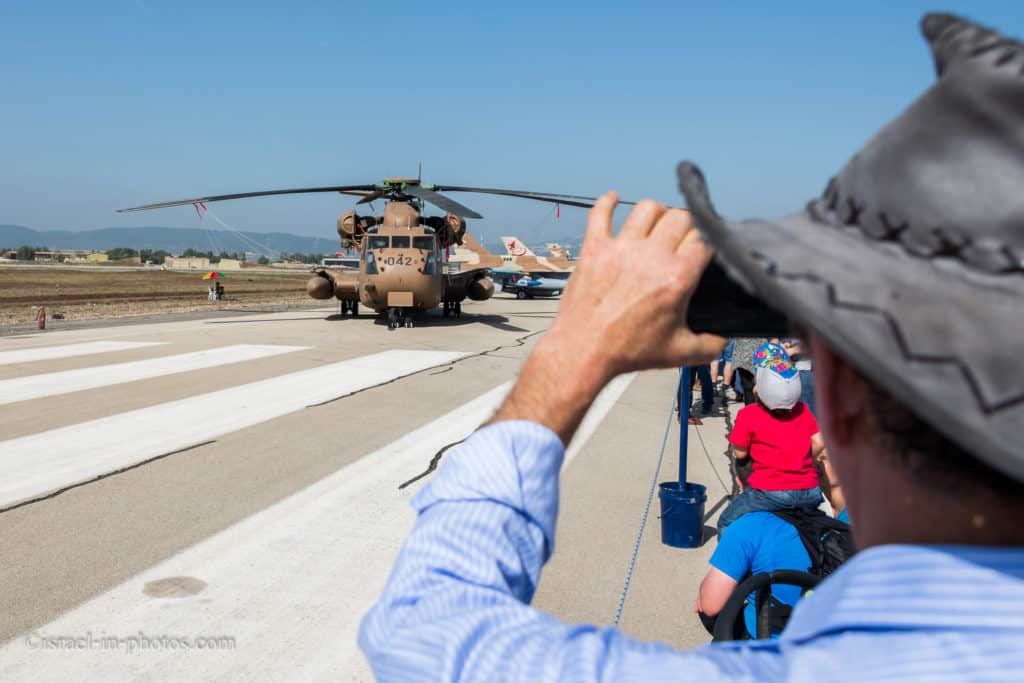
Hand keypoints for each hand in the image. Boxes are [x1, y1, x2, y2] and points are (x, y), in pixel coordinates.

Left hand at [545, 193, 725, 381]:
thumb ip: (709, 345)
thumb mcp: (679, 353)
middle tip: (683, 236)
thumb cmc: (627, 352)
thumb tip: (723, 340)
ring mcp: (621, 249)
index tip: (706, 245)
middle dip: (687, 224)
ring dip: (657, 212)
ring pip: (647, 208)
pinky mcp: (595, 248)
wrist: (583, 352)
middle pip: (680, 217)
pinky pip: (600, 213)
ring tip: (656, 222)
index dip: (709, 239)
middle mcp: (651, 257)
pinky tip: (613, 199)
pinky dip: (607, 202)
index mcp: (676, 278)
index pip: (705, 238)